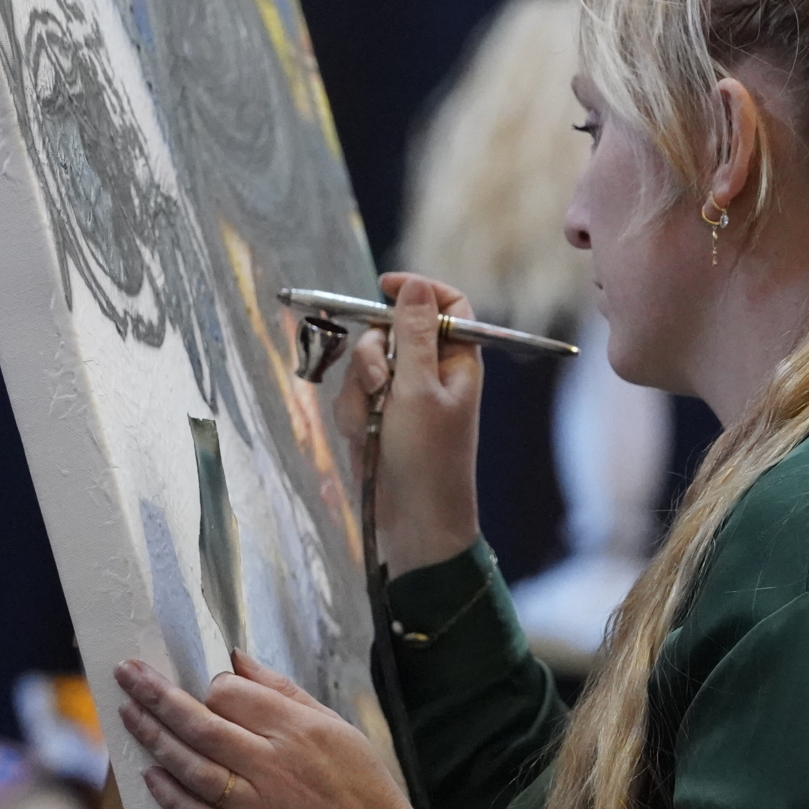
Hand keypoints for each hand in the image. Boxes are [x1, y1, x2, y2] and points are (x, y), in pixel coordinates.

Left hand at [115, 651, 413, 808]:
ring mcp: (256, 806)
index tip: (201, 689)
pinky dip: (171, 796)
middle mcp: (271, 762)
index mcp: (297, 728)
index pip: (230, 694)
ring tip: (126, 715)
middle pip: (200, 723)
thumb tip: (238, 660)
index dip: (208, 688)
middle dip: (156, 695)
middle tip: (126, 674)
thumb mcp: (336, 726)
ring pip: (191, 766)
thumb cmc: (363, 788)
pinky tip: (149, 776)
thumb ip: (284, 692)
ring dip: (154, 739)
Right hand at [331, 272, 480, 572]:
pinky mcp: (376, 419)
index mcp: (457, 361)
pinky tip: (363, 439)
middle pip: (390, 330)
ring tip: (373, 423)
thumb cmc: (428, 460)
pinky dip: (352, 415)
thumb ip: (413, 336)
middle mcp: (430, 374)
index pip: (447, 305)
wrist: (413, 523)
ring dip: (360, 392)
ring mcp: (401, 397)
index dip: (418, 291)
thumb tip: (415, 287)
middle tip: (379, 382)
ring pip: (363, 365)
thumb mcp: (419, 391)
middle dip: (374, 353)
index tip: (383, 286)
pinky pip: (352, 396)